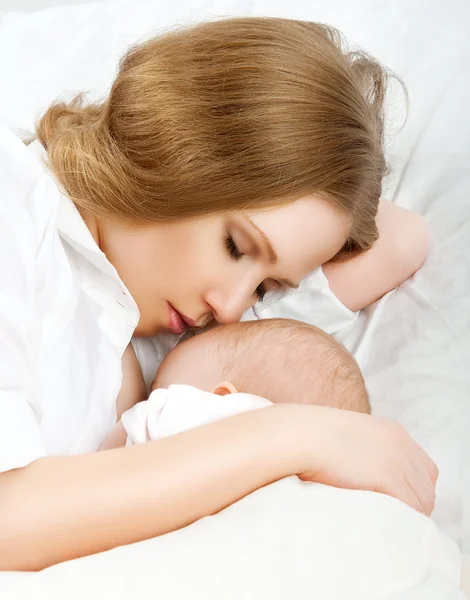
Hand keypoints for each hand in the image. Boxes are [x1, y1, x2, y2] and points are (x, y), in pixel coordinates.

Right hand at [292, 406, 437, 514]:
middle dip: (414, 504)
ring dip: (408, 514)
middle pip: (427, 487)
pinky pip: (411, 508)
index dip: (415, 488)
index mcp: (393, 432)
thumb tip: (365, 475)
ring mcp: (397, 460)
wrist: (301, 435)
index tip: (399, 501)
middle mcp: (402, 444)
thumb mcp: (349, 437)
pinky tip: (383, 523)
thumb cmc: (312, 438)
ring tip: (386, 523)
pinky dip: (402, 519)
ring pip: (423, 501)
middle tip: (391, 518)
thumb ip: (366, 451)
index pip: (425, 469)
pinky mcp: (389, 478)